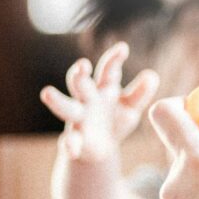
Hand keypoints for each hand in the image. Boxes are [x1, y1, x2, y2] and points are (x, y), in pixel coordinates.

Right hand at [40, 42, 159, 161]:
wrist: (101, 149)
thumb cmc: (116, 120)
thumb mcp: (131, 107)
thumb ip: (140, 93)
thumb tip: (152, 75)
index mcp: (103, 88)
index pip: (107, 70)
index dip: (114, 59)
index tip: (123, 48)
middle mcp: (87, 100)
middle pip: (80, 84)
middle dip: (79, 75)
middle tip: (81, 66)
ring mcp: (78, 119)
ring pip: (65, 107)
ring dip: (58, 100)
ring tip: (46, 92)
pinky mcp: (75, 140)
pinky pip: (69, 141)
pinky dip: (69, 144)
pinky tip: (72, 148)